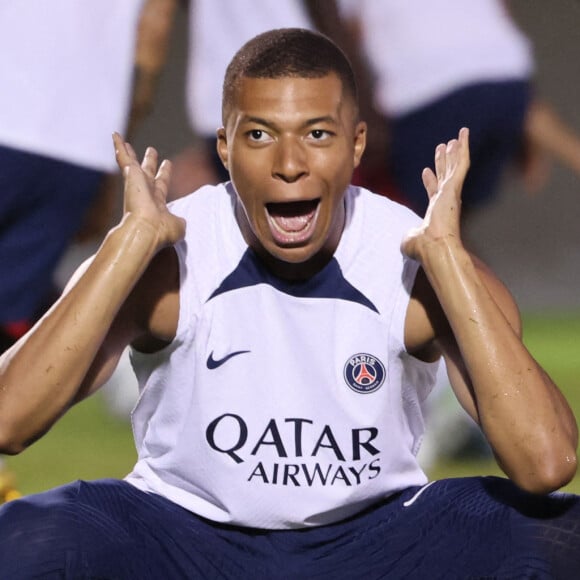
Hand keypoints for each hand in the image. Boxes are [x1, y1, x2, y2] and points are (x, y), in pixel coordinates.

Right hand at [113, 133, 185, 247]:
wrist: (147, 230)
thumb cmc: (162, 231)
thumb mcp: (177, 225)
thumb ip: (179, 220)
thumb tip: (180, 221)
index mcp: (157, 203)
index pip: (161, 184)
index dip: (164, 174)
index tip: (168, 163)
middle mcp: (145, 192)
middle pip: (147, 172)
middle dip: (149, 162)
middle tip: (151, 150)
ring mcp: (136, 184)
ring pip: (131, 163)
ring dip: (128, 152)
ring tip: (124, 141)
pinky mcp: (130, 175)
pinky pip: (123, 157)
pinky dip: (118, 146)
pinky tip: (115, 134)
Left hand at [401, 128, 469, 260]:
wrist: (433, 247)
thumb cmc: (422, 247)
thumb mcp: (410, 239)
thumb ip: (410, 235)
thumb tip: (408, 238)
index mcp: (436, 212)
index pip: (433, 191)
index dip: (429, 181)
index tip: (425, 171)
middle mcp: (445, 201)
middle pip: (445, 175)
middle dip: (443, 162)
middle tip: (442, 147)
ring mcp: (451, 193)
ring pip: (454, 166)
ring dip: (455, 151)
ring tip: (455, 137)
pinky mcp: (454, 186)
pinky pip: (461, 162)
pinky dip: (463, 147)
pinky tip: (463, 133)